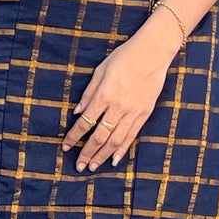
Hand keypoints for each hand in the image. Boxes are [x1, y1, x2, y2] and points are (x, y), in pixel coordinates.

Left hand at [62, 20, 180, 171]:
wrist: (153, 52)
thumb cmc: (124, 57)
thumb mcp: (100, 70)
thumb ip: (88, 93)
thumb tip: (76, 112)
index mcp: (104, 95)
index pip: (85, 122)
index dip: (74, 137)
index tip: (66, 147)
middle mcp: (118, 107)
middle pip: (99, 136)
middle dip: (87, 153)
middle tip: (79, 166)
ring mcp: (133, 111)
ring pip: (115, 140)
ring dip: (103, 155)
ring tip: (94, 167)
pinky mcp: (145, 113)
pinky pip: (131, 135)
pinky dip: (122, 149)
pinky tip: (114, 159)